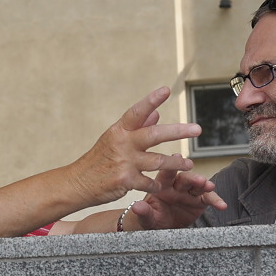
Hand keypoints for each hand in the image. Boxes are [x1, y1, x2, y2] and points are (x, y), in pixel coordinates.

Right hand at [69, 87, 201, 205]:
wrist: (78, 183)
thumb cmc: (98, 160)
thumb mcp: (113, 140)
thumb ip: (136, 127)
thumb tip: (156, 113)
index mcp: (119, 131)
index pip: (136, 112)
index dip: (151, 100)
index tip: (166, 90)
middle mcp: (122, 143)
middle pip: (154, 134)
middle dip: (178, 131)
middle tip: (197, 129)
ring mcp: (124, 162)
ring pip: (157, 161)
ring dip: (176, 162)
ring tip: (188, 163)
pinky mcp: (125, 180)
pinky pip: (149, 182)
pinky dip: (157, 185)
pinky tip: (161, 186)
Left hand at [127, 162, 226, 229]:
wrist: (160, 226)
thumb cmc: (151, 217)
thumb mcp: (146, 217)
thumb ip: (143, 212)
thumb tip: (136, 206)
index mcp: (161, 184)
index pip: (166, 173)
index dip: (171, 165)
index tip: (176, 156)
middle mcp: (176, 185)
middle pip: (185, 178)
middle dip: (192, 177)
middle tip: (199, 179)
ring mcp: (188, 192)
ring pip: (198, 185)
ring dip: (204, 184)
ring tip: (210, 187)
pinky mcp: (199, 200)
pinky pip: (208, 199)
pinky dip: (215, 200)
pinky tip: (221, 204)